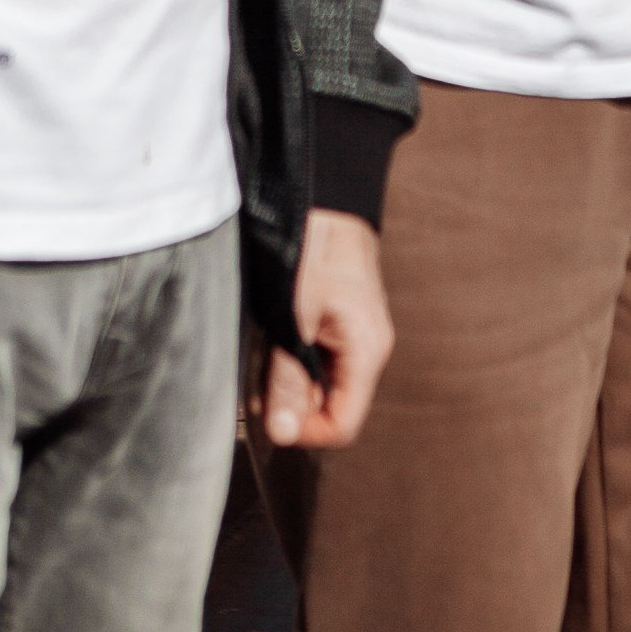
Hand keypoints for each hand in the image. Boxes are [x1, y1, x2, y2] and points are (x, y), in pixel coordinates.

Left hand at [262, 209, 393, 452]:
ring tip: (268, 348)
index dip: (305, 430)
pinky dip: (293, 356)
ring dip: (289, 376)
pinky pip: (318, 358)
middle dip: (291, 400)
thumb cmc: (314, 249)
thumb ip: (287, 378)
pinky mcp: (342, 322)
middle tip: (261, 376)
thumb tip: (282, 433)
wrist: (324, 199)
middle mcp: (369, 349)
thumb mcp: (292, 318)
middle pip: (332, 405)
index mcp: (367, 351)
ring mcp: (356, 336)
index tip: (271, 415)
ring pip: (321, 382)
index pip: (343, 425)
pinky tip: (276, 336)